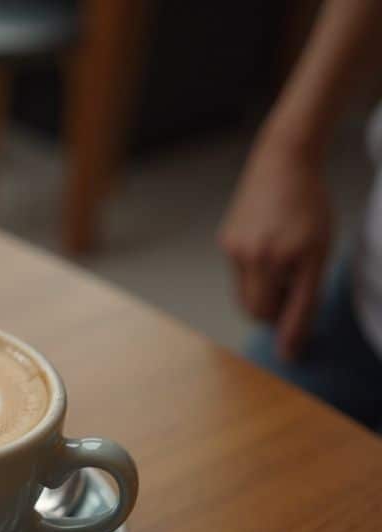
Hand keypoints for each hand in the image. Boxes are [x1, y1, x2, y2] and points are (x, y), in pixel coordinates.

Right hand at [219, 139, 331, 360]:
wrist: (282, 162)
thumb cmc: (308, 205)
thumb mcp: (320, 249)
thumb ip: (306, 296)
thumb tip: (289, 338)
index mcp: (287, 257)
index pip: (284, 311)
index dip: (288, 334)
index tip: (290, 355)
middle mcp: (258, 255)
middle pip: (257, 309)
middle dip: (274, 313)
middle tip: (293, 299)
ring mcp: (236, 248)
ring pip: (246, 294)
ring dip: (264, 294)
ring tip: (283, 271)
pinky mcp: (225, 241)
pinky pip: (239, 274)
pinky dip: (255, 274)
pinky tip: (268, 251)